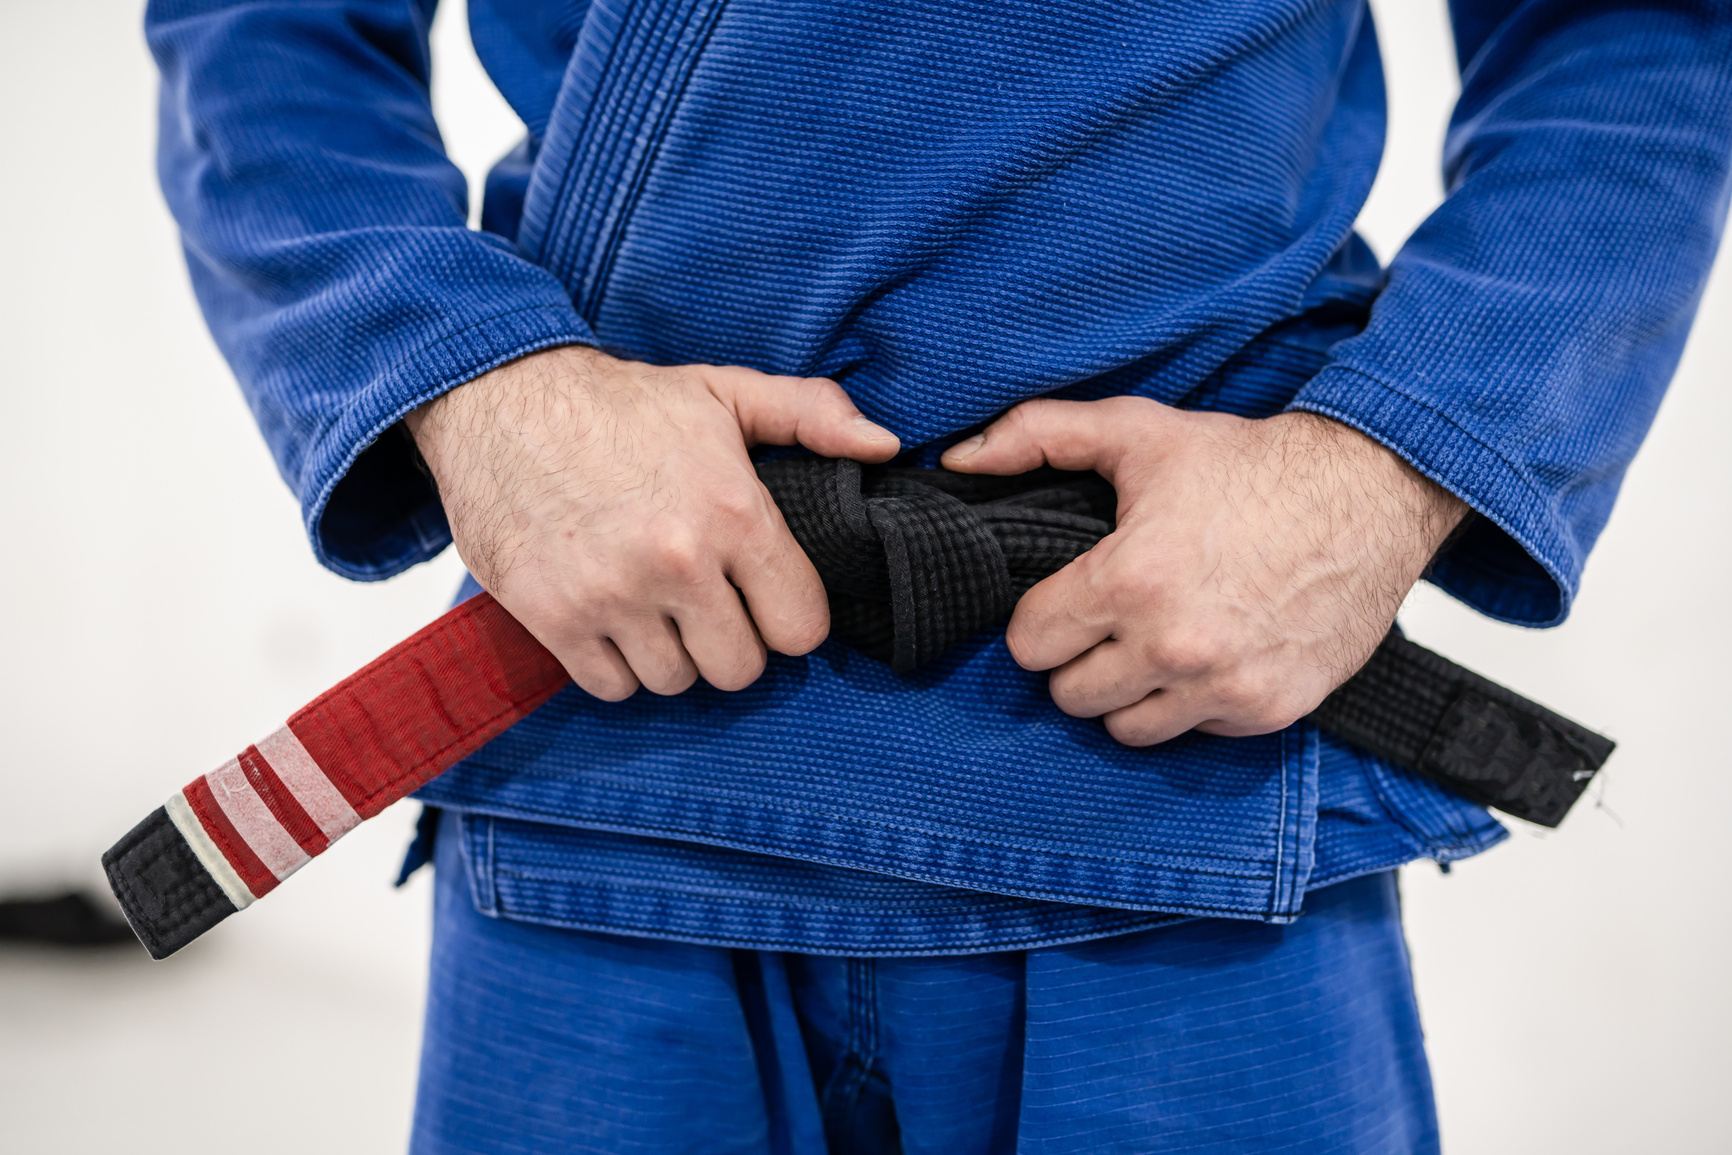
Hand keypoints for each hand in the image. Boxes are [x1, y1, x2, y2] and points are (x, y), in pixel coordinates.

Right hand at [406, 345, 899, 699]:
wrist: (499, 398)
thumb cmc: (623, 403)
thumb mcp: (724, 392)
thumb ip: (811, 415)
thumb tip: (884, 447)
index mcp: (733, 512)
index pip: (801, 627)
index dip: (789, 619)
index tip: (765, 599)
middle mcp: (678, 561)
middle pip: (740, 669)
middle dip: (732, 644)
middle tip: (709, 606)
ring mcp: (613, 595)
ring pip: (675, 682)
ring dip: (672, 655)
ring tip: (657, 607)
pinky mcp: (554, 616)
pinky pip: (611, 686)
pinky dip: (616, 666)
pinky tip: (613, 619)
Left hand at [941, 398, 1464, 744]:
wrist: (1371, 492)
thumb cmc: (1250, 463)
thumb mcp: (1139, 431)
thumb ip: (1037, 436)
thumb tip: (959, 460)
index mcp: (1129, 581)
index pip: (1030, 644)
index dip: (1042, 619)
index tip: (1066, 599)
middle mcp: (1172, 645)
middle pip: (1070, 696)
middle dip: (1078, 658)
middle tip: (1107, 621)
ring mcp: (1223, 686)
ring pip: (1126, 728)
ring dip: (1128, 692)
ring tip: (1149, 644)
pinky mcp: (1268, 710)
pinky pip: (1195, 733)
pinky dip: (1192, 703)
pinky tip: (1206, 655)